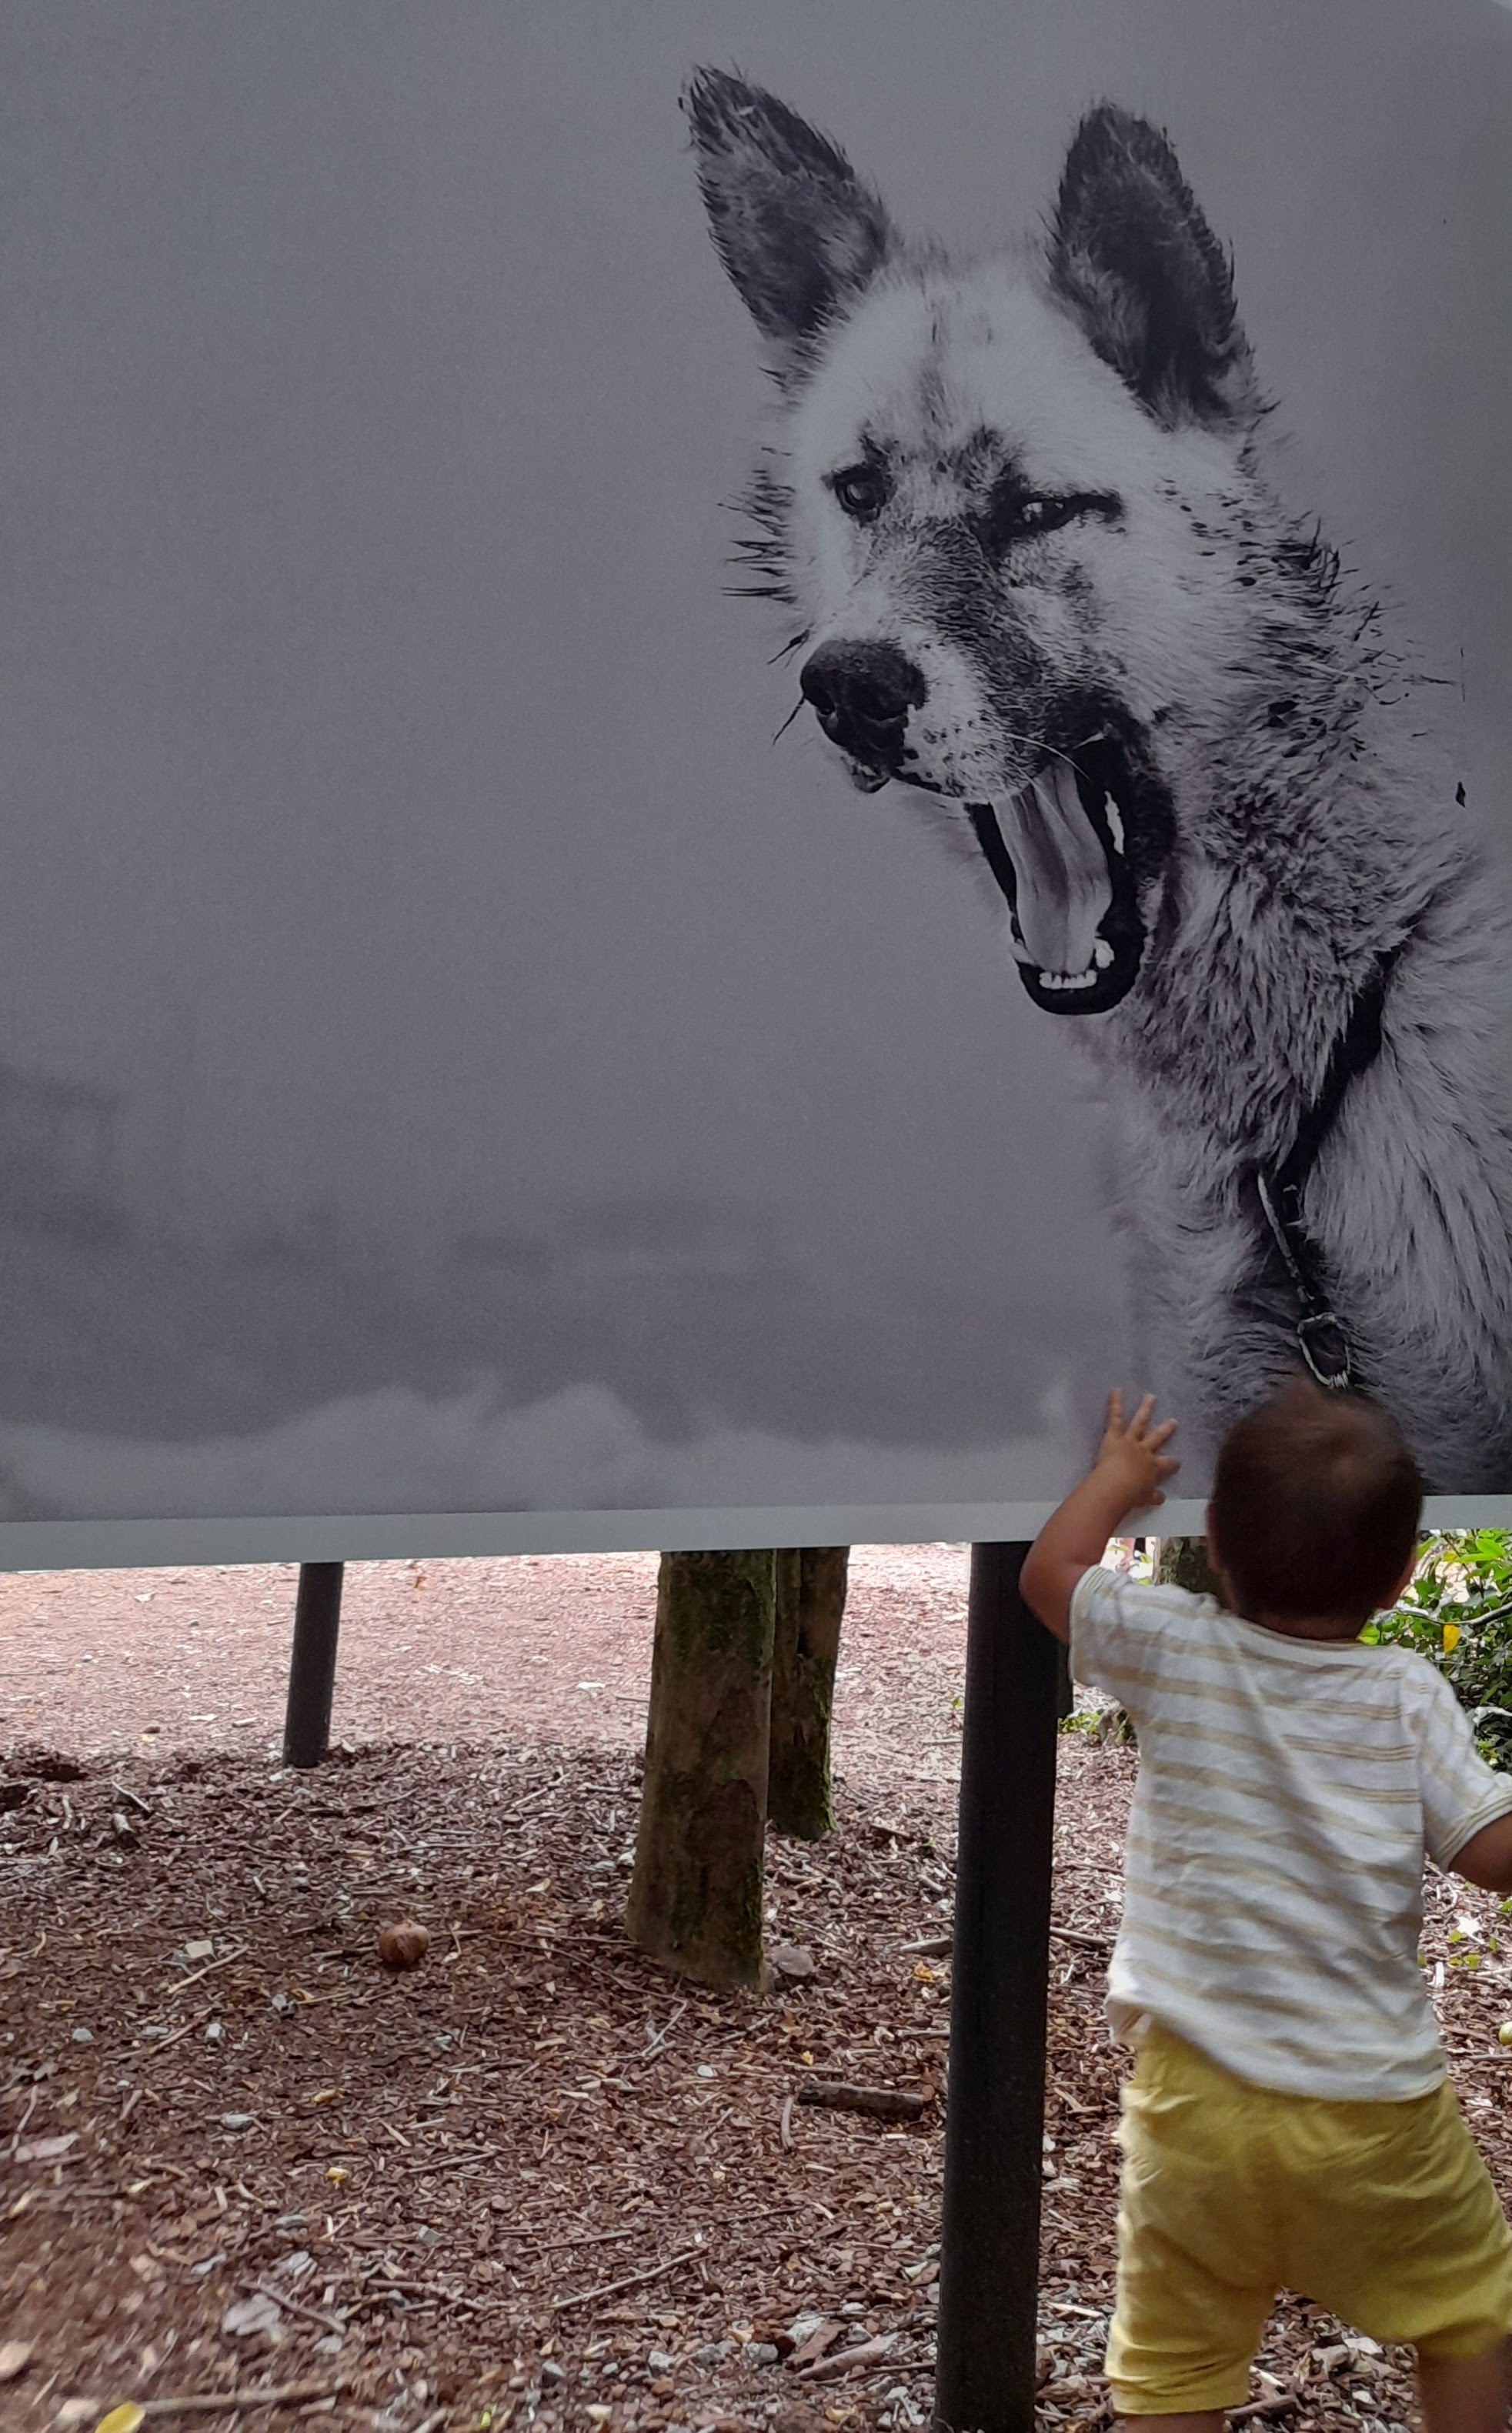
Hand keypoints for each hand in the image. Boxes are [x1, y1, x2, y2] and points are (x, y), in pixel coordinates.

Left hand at [1095, 1388, 1179, 1513]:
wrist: (1116, 1486)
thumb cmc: (1130, 1496)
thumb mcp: (1145, 1499)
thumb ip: (1153, 1497)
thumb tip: (1161, 1498)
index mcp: (1153, 1468)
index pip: (1167, 1464)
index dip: (1173, 1463)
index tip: (1178, 1462)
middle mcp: (1145, 1451)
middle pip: (1157, 1438)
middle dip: (1165, 1430)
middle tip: (1173, 1421)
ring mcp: (1131, 1441)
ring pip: (1139, 1422)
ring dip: (1145, 1408)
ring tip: (1150, 1397)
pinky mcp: (1114, 1436)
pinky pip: (1115, 1417)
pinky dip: (1115, 1403)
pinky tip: (1116, 1390)